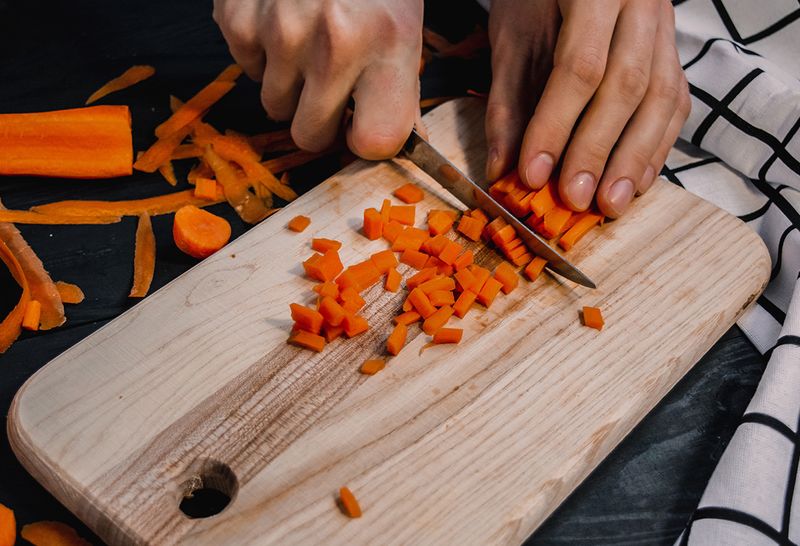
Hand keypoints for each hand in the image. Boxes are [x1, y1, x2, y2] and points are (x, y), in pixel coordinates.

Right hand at [213, 0, 423, 158]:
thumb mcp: (406, 24)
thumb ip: (399, 87)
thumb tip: (402, 146)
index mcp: (388, 43)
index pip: (374, 141)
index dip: (366, 139)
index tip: (363, 126)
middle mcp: (332, 41)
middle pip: (310, 137)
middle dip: (320, 121)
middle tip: (331, 88)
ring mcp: (279, 30)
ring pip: (274, 106)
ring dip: (289, 86)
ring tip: (308, 42)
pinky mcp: (239, 18)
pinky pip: (246, 70)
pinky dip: (263, 54)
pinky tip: (282, 19)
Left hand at [485, 0, 689, 217]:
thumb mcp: (512, 39)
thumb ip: (507, 101)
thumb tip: (503, 168)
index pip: (580, 66)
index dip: (556, 125)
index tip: (534, 173)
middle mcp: (642, 4)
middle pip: (627, 85)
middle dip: (598, 149)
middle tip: (575, 198)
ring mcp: (665, 26)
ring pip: (662, 97)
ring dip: (634, 158)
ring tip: (609, 204)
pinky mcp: (673, 52)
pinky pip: (674, 102)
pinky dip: (654, 147)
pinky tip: (633, 182)